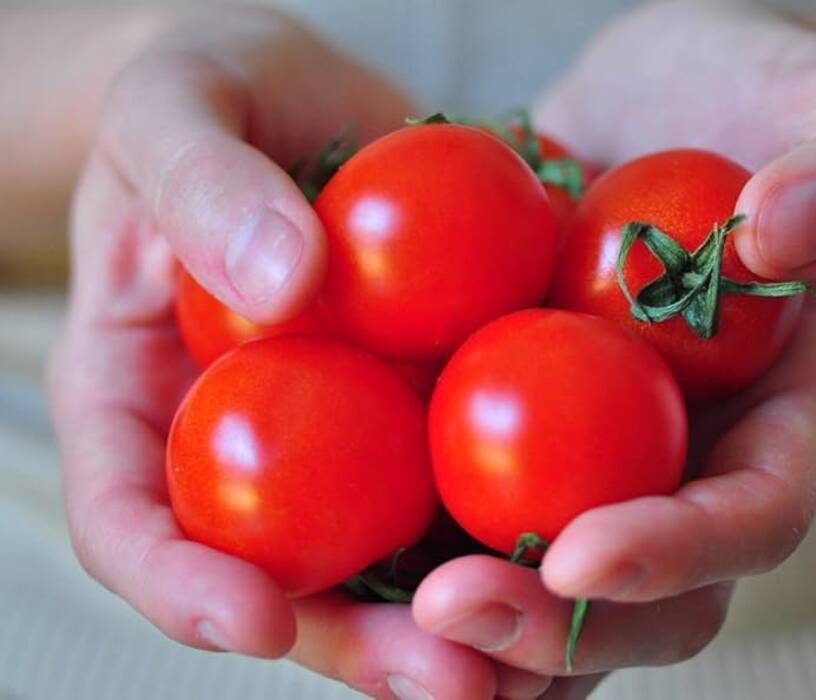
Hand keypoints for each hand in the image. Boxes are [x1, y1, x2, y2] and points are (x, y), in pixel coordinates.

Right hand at [47, 8, 542, 697]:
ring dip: (475, 628)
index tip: (255, 617)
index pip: (133, 523)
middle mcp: (254, 456)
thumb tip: (283, 280)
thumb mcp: (177, 106)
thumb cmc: (211, 93)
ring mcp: (350, 448)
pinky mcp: (439, 418)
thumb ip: (204, 185)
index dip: (182, 587)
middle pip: (287, 584)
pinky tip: (605, 554)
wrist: (309, 96)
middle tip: (448, 680)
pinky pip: (483, 488)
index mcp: (148, 407)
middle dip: (365, 648)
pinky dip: (537, 535)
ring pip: (399, 566)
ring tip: (546, 658)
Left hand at [412, 1, 815, 695]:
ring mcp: (600, 457)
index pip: (754, 516)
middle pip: (646, 598)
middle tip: (449, 609)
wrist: (662, 105)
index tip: (583, 554)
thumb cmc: (763, 101)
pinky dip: (407, 543)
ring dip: (471, 627)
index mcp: (784, 418)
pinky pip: (465, 505)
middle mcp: (691, 464)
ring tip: (378, 621)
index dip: (680, 552)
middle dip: (554, 626)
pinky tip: (333, 550)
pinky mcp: (518, 429)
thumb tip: (782, 233)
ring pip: (548, 589)